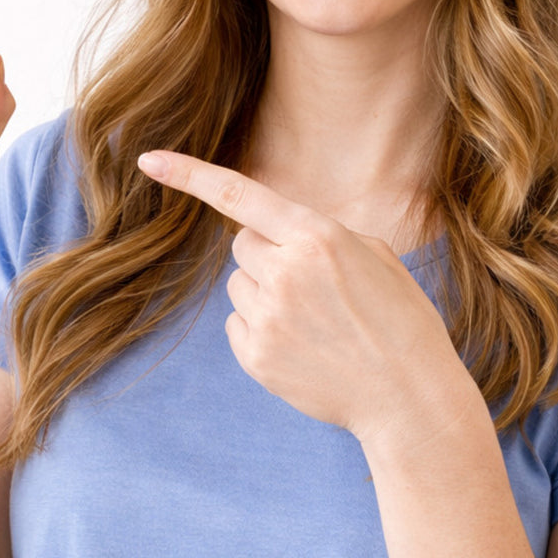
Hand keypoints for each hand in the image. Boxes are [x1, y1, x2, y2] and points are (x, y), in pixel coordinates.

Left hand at [137, 150, 469, 447]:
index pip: (240, 195)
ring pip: (239, 285)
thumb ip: (318, 234)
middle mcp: (285, 271)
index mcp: (317, 236)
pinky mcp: (256, 356)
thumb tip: (276, 233)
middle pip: (243, 244)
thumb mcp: (373, 255)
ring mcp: (267, 317)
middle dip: (268, 255)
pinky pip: (237, 324)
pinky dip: (260, 330)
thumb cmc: (399, 320)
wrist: (410, 398)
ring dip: (265, 293)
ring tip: (314, 321)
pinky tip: (302, 346)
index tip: (148, 159)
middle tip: (313, 285)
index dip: (189, 175)